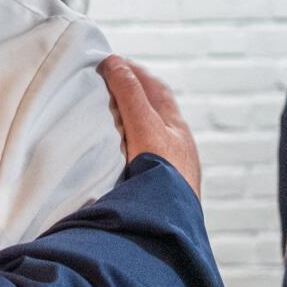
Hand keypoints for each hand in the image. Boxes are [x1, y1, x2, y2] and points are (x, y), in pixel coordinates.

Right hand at [98, 55, 199, 195]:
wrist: (170, 223)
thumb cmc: (164, 175)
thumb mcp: (145, 128)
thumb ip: (130, 96)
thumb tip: (116, 62)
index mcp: (175, 127)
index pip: (155, 89)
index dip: (134, 72)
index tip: (111, 62)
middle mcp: (177, 145)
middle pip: (156, 110)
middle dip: (135, 94)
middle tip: (109, 84)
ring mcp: (172, 167)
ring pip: (152, 135)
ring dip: (133, 122)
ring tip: (111, 117)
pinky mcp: (162, 188)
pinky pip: (146, 157)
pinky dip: (132, 146)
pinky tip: (121, 156)